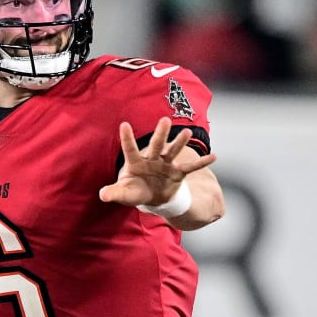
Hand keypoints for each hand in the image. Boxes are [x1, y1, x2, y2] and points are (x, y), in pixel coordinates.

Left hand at [98, 118, 216, 209]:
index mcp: (135, 162)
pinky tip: (214, 157)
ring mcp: (165, 164)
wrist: (151, 197)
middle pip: (156, 145)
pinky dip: (202, 163)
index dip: (127, 138)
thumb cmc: (134, 191)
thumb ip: (114, 193)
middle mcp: (152, 159)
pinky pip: (191, 167)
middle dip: (160, 134)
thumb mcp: (124, 193)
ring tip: (188, 132)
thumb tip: (103, 195)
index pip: (130, 149)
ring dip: (180, 143)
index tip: (124, 124)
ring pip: (173, 151)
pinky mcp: (177, 172)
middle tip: (165, 120)